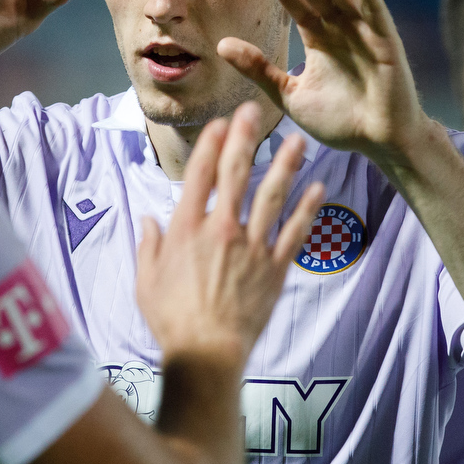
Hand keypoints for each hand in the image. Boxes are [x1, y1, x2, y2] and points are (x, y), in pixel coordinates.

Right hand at [136, 102, 324, 363]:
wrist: (207, 352)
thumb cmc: (172, 320)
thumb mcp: (146, 281)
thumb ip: (148, 246)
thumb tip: (148, 221)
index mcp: (186, 229)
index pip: (199, 174)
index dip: (211, 144)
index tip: (221, 123)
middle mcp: (221, 230)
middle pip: (235, 174)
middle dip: (245, 138)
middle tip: (255, 112)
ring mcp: (251, 247)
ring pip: (272, 195)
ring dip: (285, 165)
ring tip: (297, 142)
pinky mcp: (274, 268)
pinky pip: (295, 232)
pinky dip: (307, 209)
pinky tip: (317, 189)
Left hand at [220, 0, 432, 164]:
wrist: (379, 143)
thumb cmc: (339, 121)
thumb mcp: (289, 94)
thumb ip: (259, 69)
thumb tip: (221, 44)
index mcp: (319, 36)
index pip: (294, 1)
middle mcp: (340, 27)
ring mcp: (363, 30)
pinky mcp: (385, 39)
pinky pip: (374, 8)